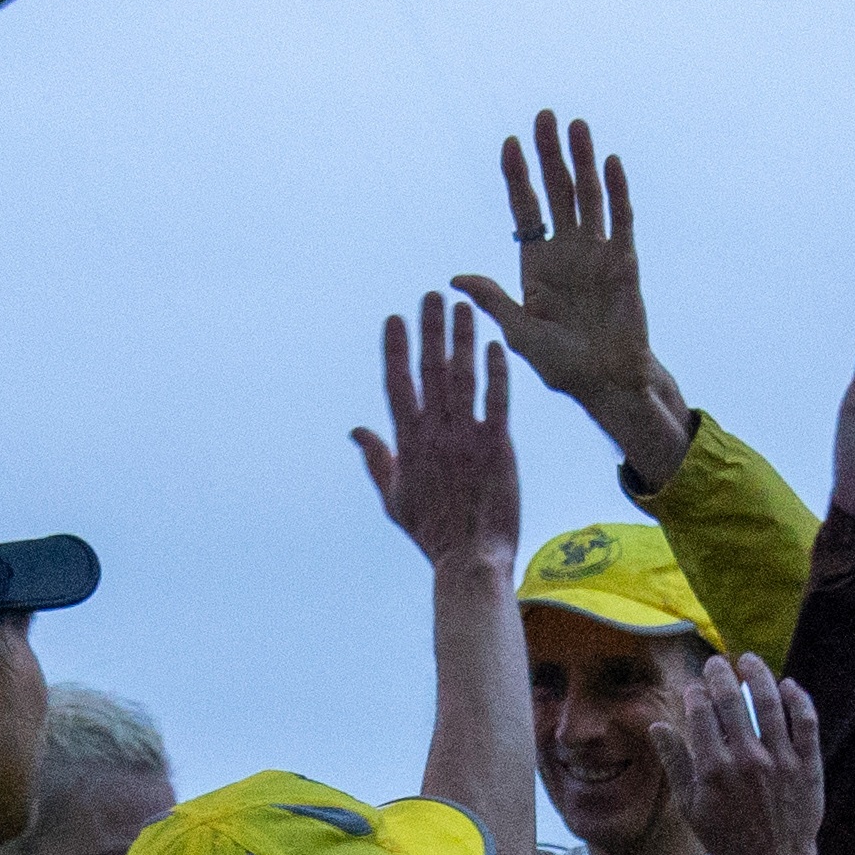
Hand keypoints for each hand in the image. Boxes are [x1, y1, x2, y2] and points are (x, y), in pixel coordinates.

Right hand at [356, 290, 519, 572]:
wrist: (471, 558)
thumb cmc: (431, 533)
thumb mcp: (393, 498)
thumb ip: (377, 459)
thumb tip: (356, 431)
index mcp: (408, 443)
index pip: (397, 384)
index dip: (394, 349)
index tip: (394, 318)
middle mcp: (435, 433)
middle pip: (430, 371)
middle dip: (430, 330)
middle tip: (431, 296)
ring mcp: (467, 438)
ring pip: (463, 378)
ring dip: (462, 339)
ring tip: (463, 308)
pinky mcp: (498, 447)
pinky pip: (498, 401)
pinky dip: (496, 372)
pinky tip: (495, 345)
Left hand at [452, 110, 695, 484]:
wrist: (605, 383)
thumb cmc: (562, 365)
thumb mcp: (520, 332)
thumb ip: (493, 301)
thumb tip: (454, 278)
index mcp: (537, 263)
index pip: (525, 209)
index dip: (517, 177)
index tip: (509, 144)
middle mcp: (567, 250)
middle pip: (556, 191)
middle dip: (549, 154)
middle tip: (544, 115)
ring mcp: (597, 252)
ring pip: (588, 196)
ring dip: (582, 160)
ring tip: (576, 124)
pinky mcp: (625, 261)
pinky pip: (620, 219)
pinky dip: (617, 190)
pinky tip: (610, 161)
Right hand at [673, 653, 825, 854]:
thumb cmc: (727, 838)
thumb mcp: (690, 807)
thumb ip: (675, 763)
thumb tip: (657, 726)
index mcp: (714, 768)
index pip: (701, 712)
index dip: (696, 692)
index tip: (695, 687)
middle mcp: (747, 758)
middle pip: (732, 699)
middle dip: (720, 673)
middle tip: (717, 663)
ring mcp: (781, 759)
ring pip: (770, 701)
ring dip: (758, 673)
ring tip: (749, 660)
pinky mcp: (808, 764)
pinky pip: (806, 721)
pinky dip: (798, 698)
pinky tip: (789, 685)